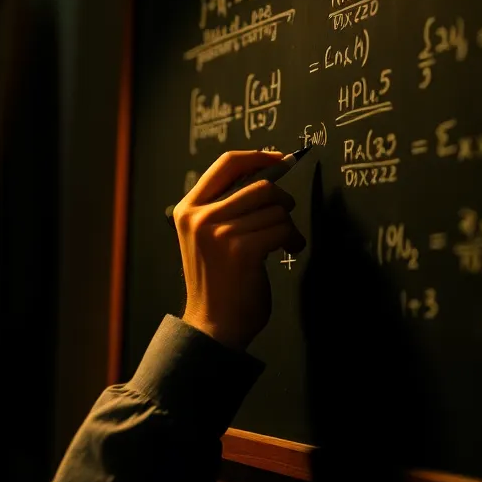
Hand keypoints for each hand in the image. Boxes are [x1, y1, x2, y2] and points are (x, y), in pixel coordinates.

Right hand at [172, 149, 305, 351]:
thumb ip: (226, 205)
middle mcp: (200, 217)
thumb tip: (267, 171)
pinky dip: (294, 239)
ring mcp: (220, 233)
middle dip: (281, 200)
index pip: (226, 164)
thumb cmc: (217, 281)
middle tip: (285, 215)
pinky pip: (282, 229)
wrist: (213, 324)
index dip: (258, 157)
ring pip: (275, 208)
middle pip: (259, 185)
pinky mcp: (242, 250)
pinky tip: (289, 250)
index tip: (280, 159)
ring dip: (289, 225)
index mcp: (188, 209)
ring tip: (285, 241)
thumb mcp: (208, 236)